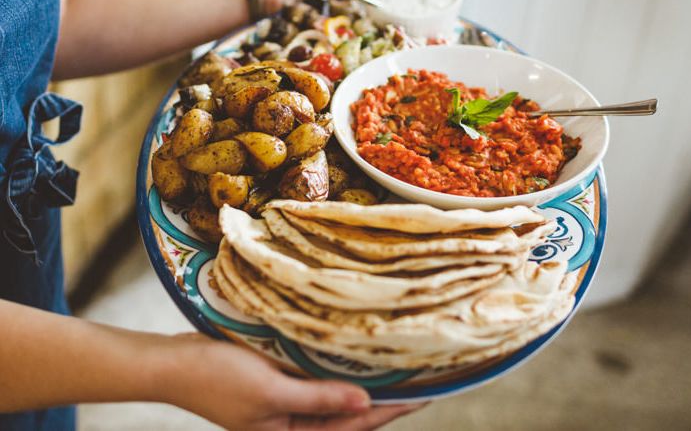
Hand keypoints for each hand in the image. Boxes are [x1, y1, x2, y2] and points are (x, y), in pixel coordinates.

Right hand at [162, 333, 421, 430]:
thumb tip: (365, 403)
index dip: (389, 410)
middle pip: (347, 417)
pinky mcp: (278, 387)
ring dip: (361, 386)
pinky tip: (353, 359)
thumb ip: (319, 399)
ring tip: (396, 370)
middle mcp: (291, 427)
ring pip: (335, 400)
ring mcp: (284, 407)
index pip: (352, 427)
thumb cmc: (216, 378)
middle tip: (419, 380)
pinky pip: (316, 383)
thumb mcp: (271, 391)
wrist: (175, 363)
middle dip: (382, 401)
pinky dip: (336, 374)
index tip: (422, 395)